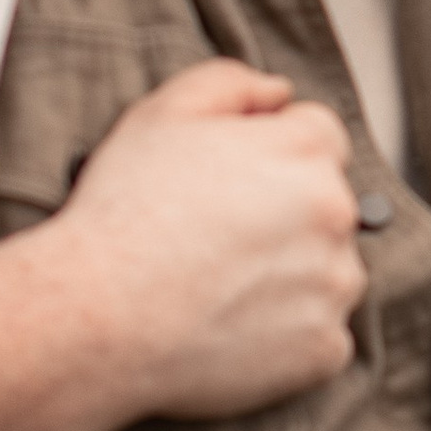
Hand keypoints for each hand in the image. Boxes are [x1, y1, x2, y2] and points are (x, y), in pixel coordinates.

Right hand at [50, 59, 365, 419]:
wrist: (95, 315)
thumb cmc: (124, 211)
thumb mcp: (162, 111)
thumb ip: (230, 82)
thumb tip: (277, 93)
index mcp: (306, 151)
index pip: (318, 135)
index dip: (272, 151)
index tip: (232, 179)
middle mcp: (335, 214)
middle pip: (326, 202)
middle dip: (285, 211)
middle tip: (217, 234)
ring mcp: (332, 285)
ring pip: (328, 269)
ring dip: (293, 272)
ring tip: (221, 282)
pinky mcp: (322, 348)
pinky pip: (321, 334)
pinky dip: (288, 333)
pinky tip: (234, 324)